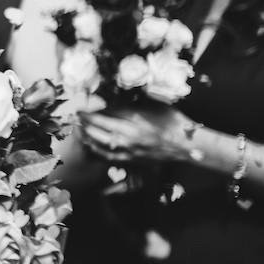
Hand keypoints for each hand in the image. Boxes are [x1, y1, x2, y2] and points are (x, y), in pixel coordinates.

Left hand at [80, 105, 196, 166]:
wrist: (186, 144)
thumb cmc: (171, 121)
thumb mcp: (152, 105)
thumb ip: (131, 105)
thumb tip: (111, 102)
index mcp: (134, 123)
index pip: (103, 118)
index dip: (89, 113)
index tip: (81, 109)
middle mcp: (128, 139)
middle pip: (97, 131)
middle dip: (84, 124)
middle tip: (77, 118)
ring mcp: (129, 152)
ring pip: (100, 145)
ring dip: (87, 136)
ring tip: (80, 129)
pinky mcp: (131, 161)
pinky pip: (108, 157)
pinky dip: (96, 151)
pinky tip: (90, 145)